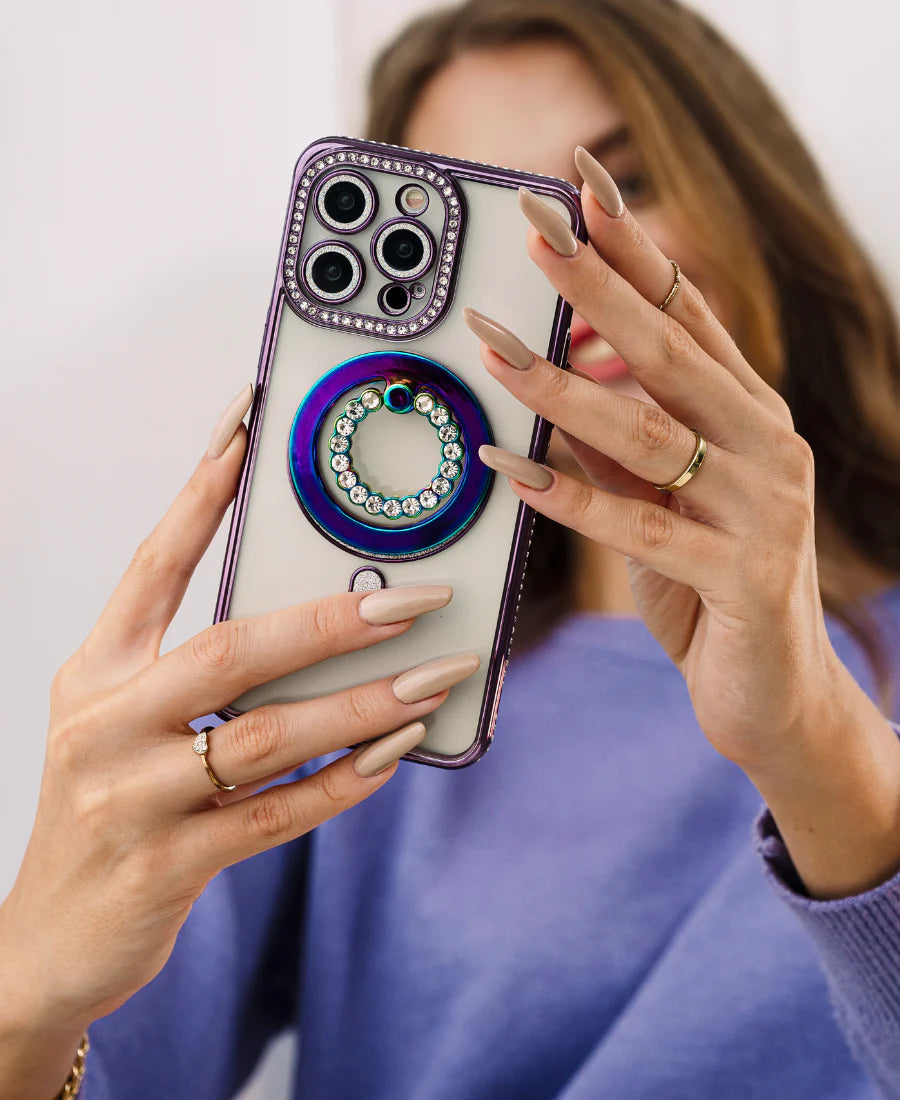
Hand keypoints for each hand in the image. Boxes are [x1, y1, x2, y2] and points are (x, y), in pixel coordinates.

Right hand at [0, 391, 474, 1057]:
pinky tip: (395, 757)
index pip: (154, 562)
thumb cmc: (106, 808)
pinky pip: (276, 816)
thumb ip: (200, 674)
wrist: (47, 939)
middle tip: (418, 597)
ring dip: (362, 705)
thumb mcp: (125, 724)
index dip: (202, 490)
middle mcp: (105, 722)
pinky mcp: (167, 865)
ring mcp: (131, 797)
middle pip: (230, 649)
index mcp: (96, 671)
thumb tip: (323, 622)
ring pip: (267, 735)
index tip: (249, 423)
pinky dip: (343, 784)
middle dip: (332, 619)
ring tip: (435, 678)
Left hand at [464, 153, 899, 897]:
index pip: (687, 310)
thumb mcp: (662, 504)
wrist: (778, 696)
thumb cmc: (714, 588)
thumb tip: (560, 377)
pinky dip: (570, 498)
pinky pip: (642, 529)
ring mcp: (764, 509)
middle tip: (531, 228)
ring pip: (652, 432)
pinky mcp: (743, 576)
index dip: (633, 244)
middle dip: (595, 285)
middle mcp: (767, 446)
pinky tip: (509, 469)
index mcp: (749, 415)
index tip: (579, 183)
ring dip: (564, 387)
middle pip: (671, 349)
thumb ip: (622, 444)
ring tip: (493, 349)